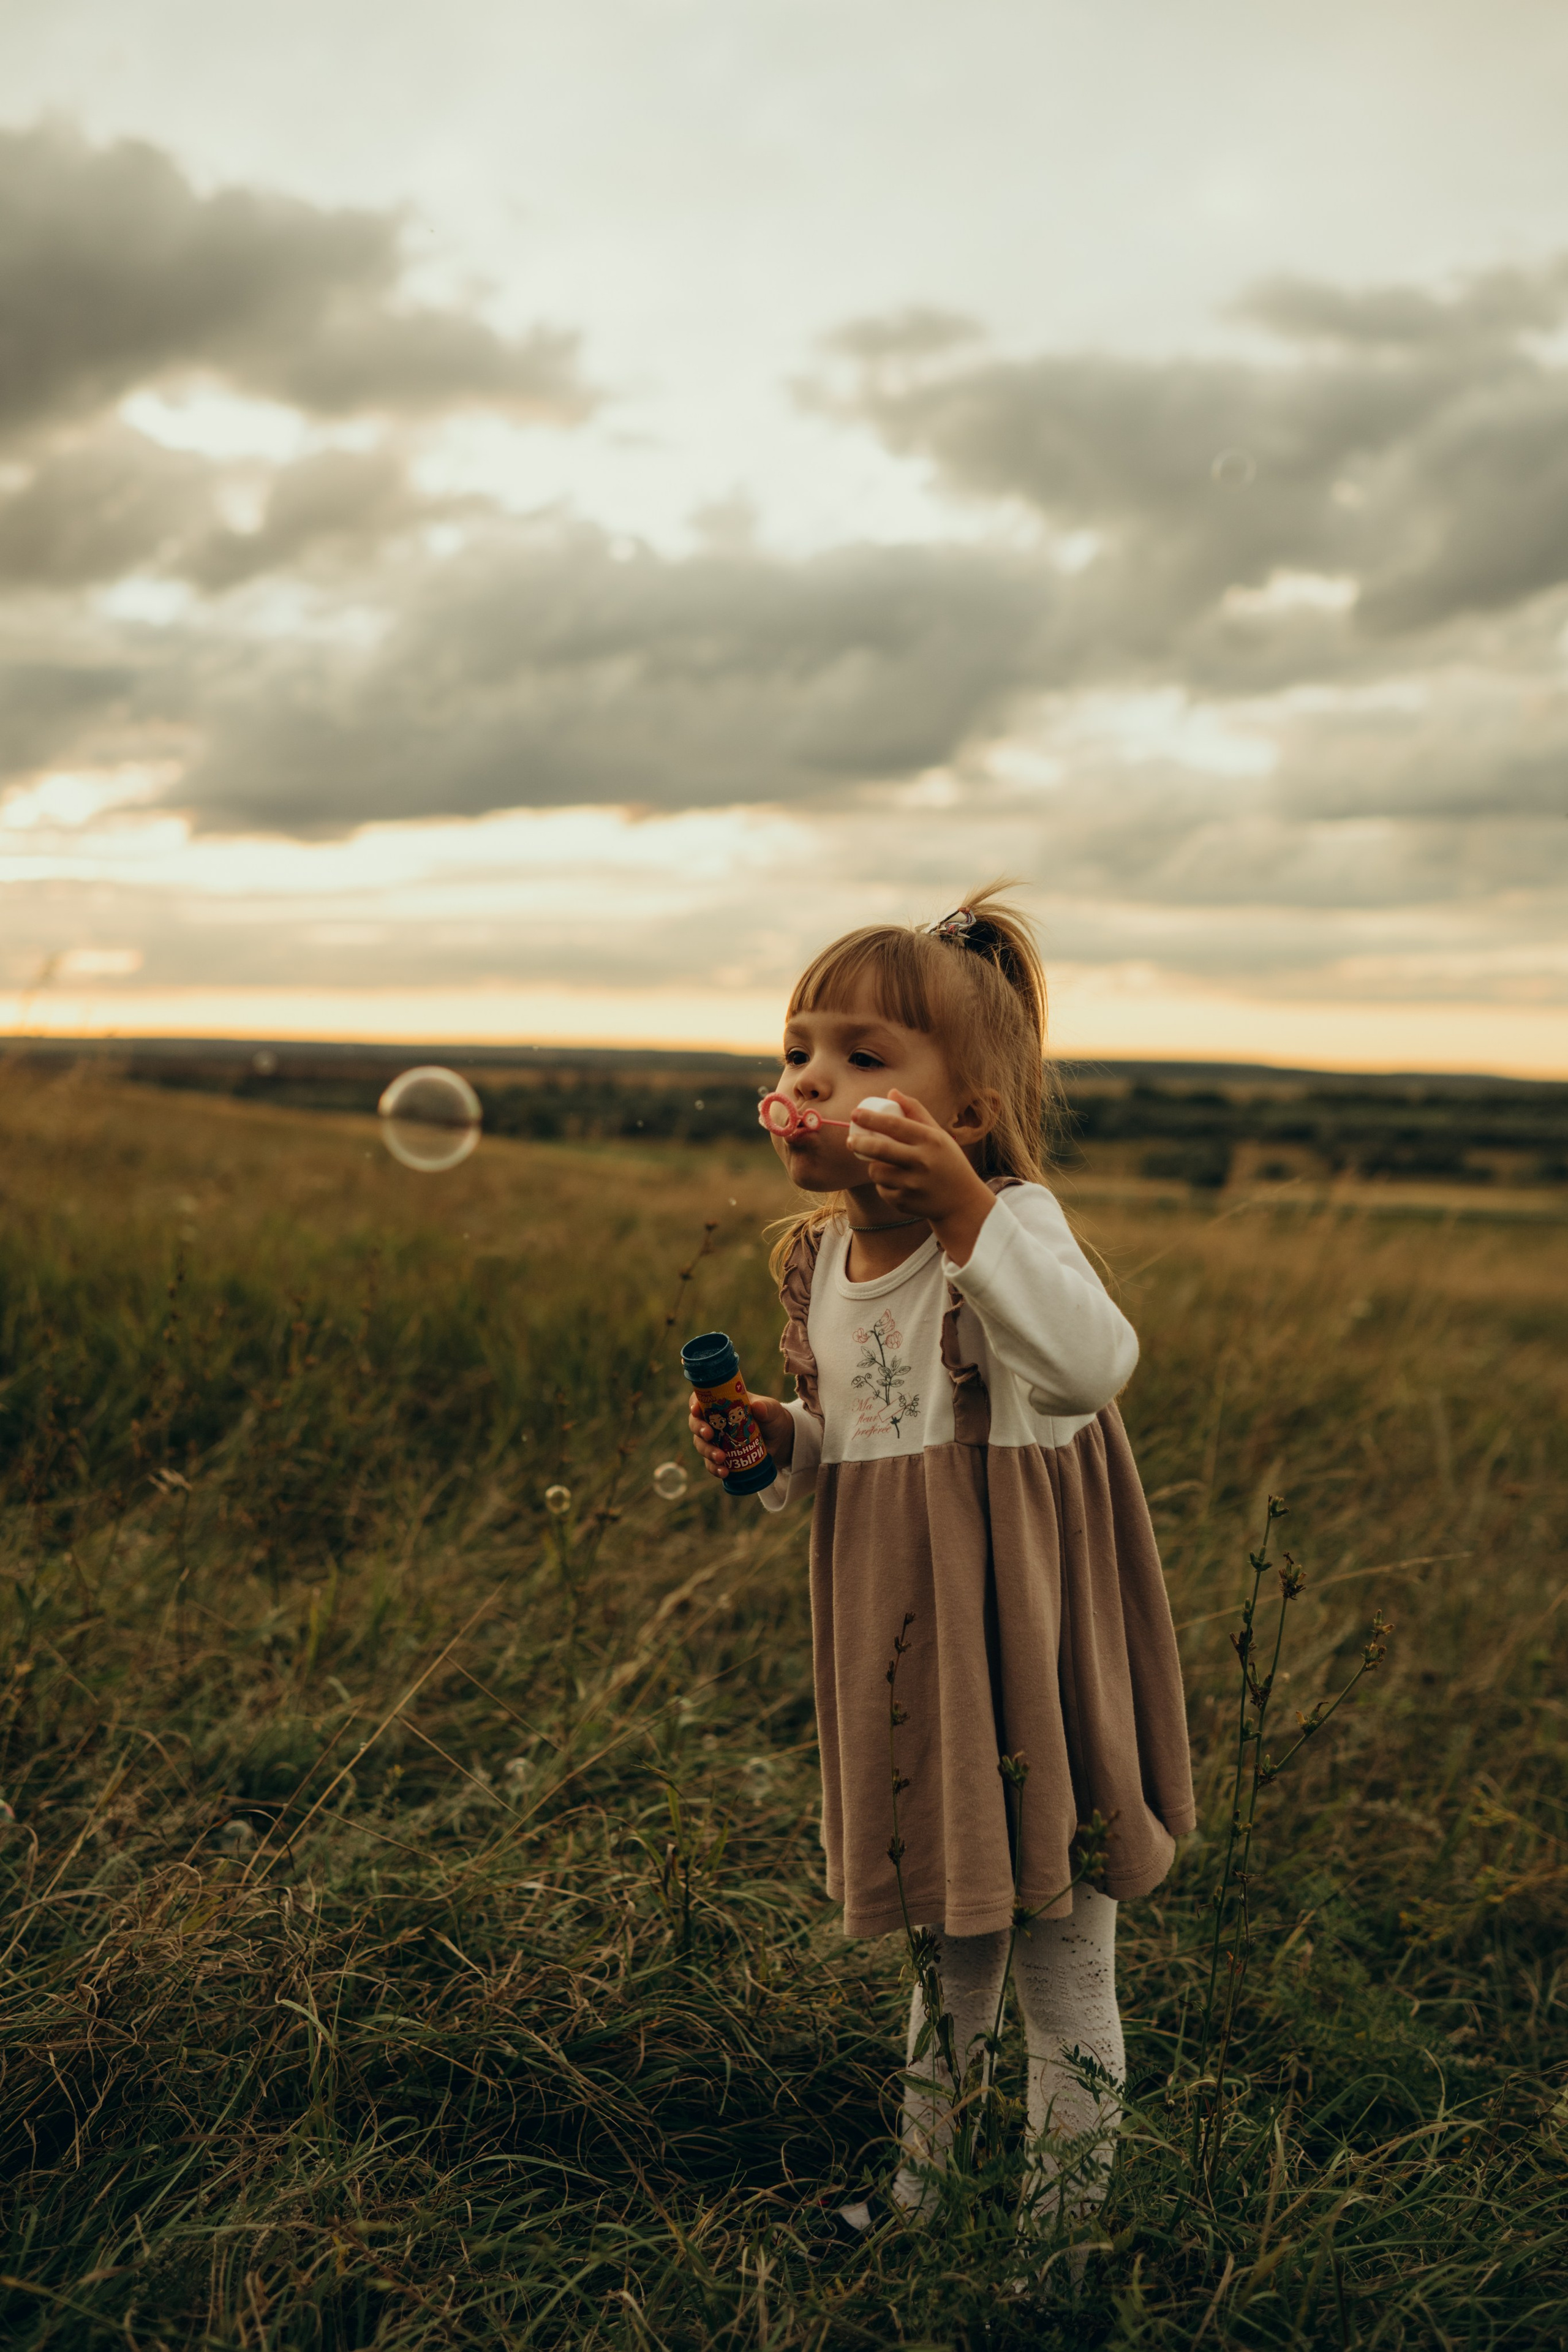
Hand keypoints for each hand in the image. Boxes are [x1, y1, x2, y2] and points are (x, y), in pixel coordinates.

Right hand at [687, 1391, 795, 1478]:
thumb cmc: (773, 1418)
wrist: (781, 1441)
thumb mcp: (772, 1410)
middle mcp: (715, 1421)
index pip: (701, 1400)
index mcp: (722, 1404)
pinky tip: (724, 1472)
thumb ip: (766, 1408)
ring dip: (707, 1451)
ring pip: (701, 1445)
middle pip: (696, 1424)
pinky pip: (711, 1463)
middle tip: (709, 1435)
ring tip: (720, 1458)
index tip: (697, 1410)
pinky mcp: (721, 1457)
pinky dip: (714, 1468)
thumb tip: (757, 1407)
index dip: (694, 1404)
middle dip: (699, 1430)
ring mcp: (716, 1440)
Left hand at [846, 1089, 996, 1264]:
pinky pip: (882, 1190)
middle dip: (859, 1143)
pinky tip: (898, 1184)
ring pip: (877, 1172)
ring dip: (874, 1167)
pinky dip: (884, 1185)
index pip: (894, 1124)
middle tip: (851, 1141)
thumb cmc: (947, 1161)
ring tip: (884, 1165)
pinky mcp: (906, 1202)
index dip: (871, 1118)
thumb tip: (891, 1092)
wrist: (962, 1201)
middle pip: (880, 1149)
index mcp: (930, 1139)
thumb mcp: (938, 1134)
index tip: (855, 1114)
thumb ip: (916, 1112)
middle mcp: (922, 1161)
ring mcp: (913, 1184)